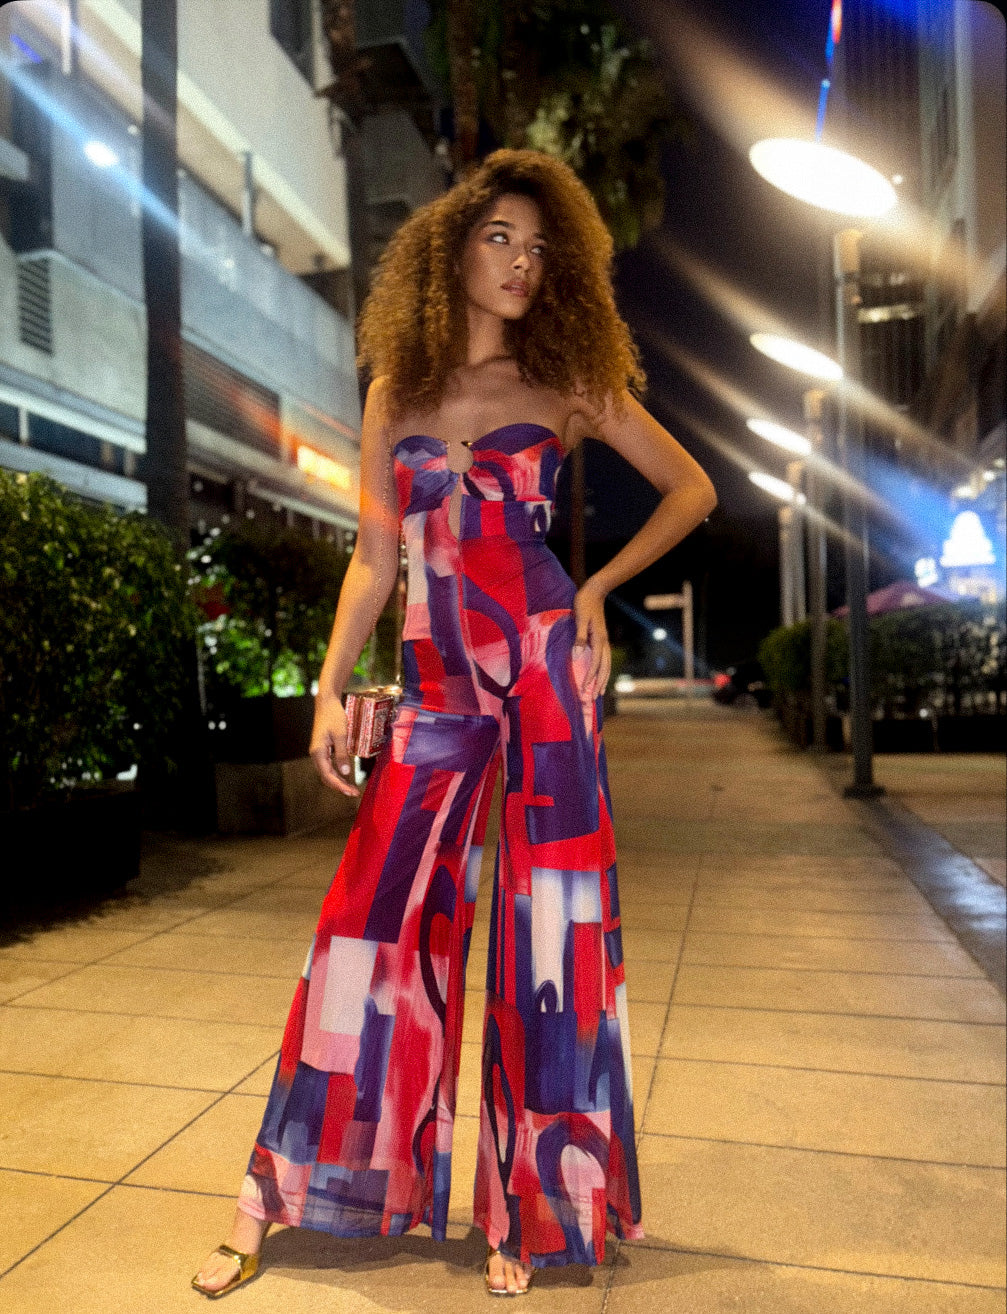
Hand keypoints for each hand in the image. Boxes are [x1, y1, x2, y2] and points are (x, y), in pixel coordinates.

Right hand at [309, 698, 359, 796]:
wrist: (326, 703)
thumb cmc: (334, 716)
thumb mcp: (341, 735)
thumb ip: (342, 754)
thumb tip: (345, 772)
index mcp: (318, 752)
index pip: (328, 775)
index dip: (340, 786)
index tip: (351, 792)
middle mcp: (316, 754)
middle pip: (326, 776)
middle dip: (340, 786)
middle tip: (354, 792)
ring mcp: (319, 752)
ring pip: (327, 772)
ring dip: (338, 781)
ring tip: (351, 787)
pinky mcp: (323, 749)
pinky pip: (328, 765)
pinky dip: (337, 773)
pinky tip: (345, 775)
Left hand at [572, 580, 610, 699]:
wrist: (595, 591)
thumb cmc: (585, 603)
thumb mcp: (580, 619)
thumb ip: (580, 638)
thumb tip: (577, 656)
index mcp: (598, 639)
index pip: (595, 664)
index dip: (590, 677)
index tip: (584, 689)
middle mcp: (604, 642)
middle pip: (604, 668)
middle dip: (599, 683)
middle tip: (593, 698)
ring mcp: (604, 640)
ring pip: (606, 664)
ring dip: (603, 679)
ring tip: (599, 692)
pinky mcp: (601, 638)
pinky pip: (604, 658)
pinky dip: (603, 670)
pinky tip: (600, 674)